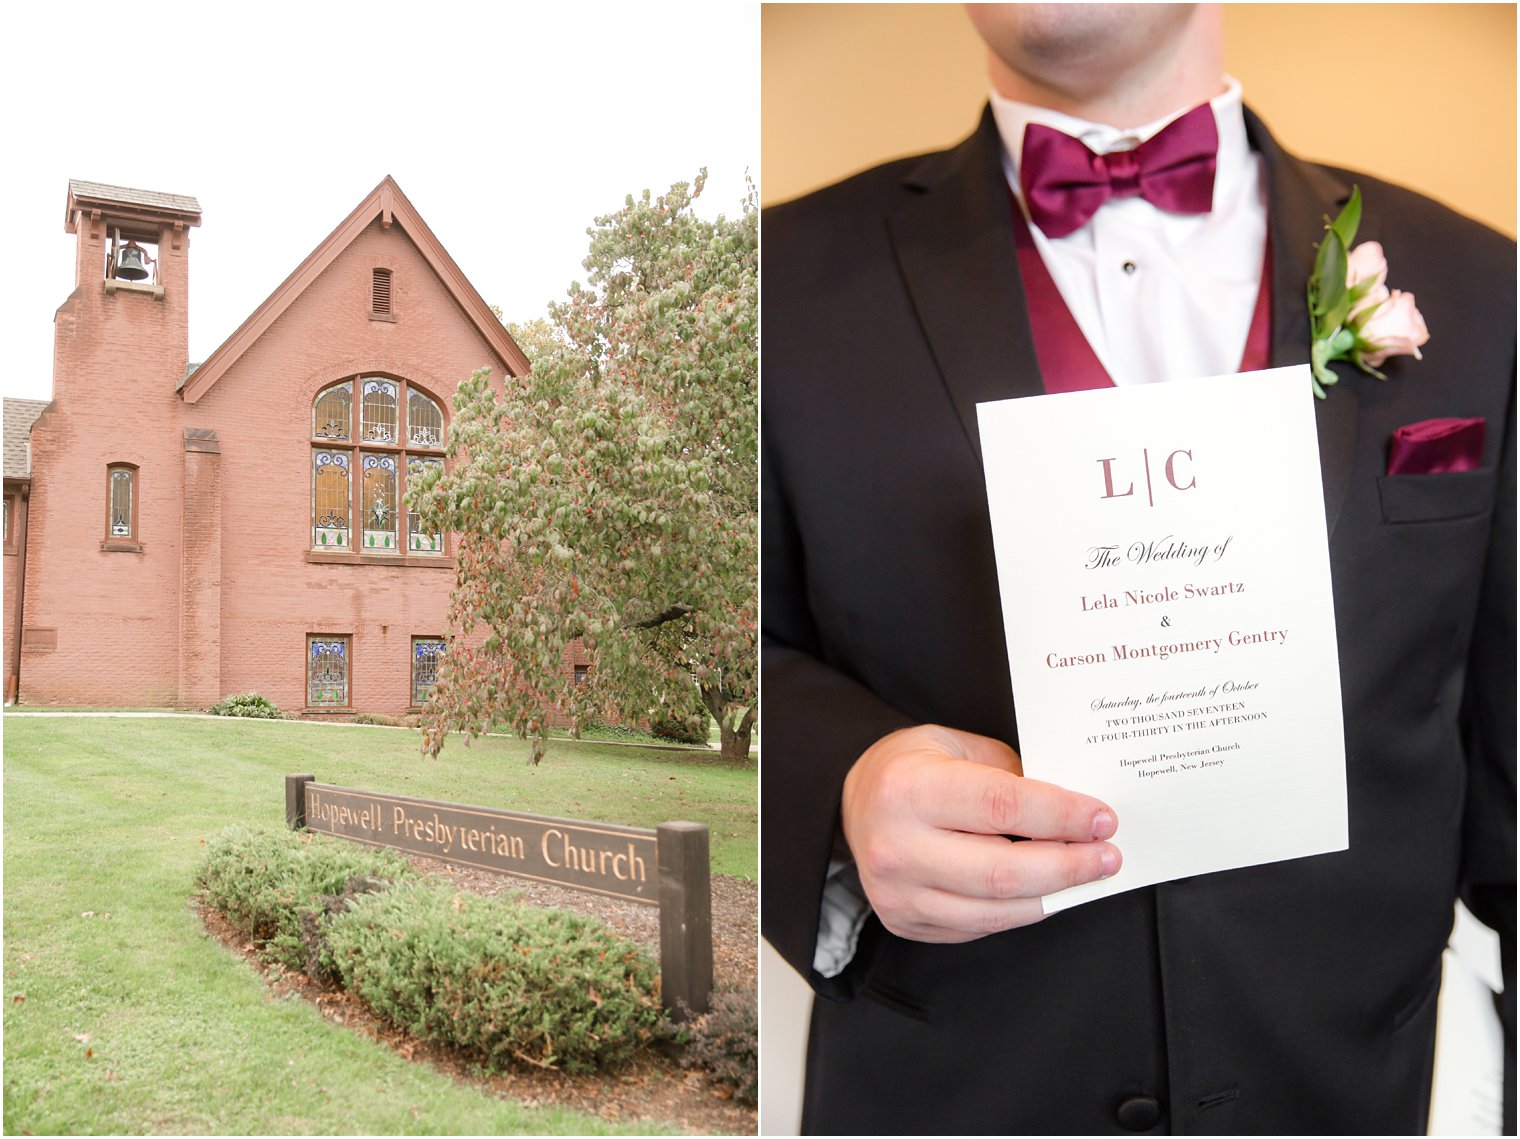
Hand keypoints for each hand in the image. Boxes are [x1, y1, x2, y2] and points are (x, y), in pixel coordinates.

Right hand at [841, 724, 1119, 941]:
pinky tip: (1043, 891)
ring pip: (996, 910)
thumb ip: (1011, 775)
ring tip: (1085, 874)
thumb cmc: (911, 769)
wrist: (854, 804)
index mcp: (908, 788)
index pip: (1001, 806)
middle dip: (1069, 866)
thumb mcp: (957, 746)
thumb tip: (1075, 809)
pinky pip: (979, 927)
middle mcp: (897, 846)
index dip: (1061, 815)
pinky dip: (1021, 910)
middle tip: (1107, 855)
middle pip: (1004, 871)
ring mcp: (897, 893)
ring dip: (1053, 894)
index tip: (1102, 819)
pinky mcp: (904, 922)